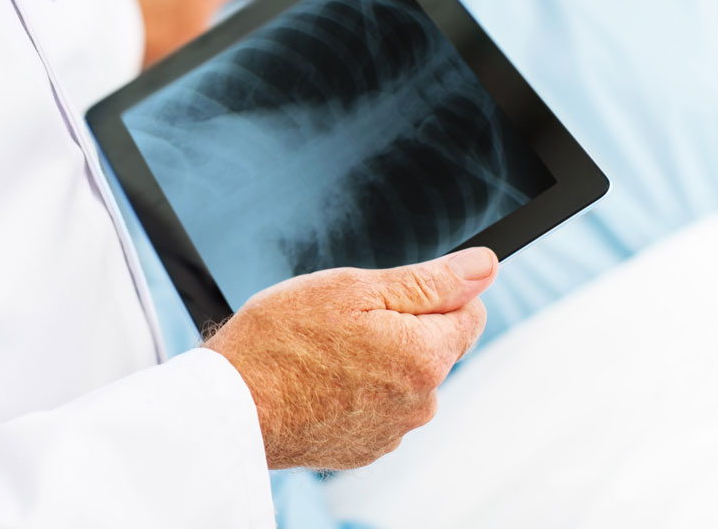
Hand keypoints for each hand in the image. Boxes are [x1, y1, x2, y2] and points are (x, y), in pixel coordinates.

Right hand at [204, 246, 496, 471]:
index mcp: (425, 357)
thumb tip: (485, 267)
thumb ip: (430, 281)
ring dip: (378, 360)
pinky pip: (377, 407)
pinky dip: (356, 391)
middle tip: (345, 319)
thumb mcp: (355, 289)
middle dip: (402, 327)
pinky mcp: (364, 449)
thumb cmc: (282, 340)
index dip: (434, 294)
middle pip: (435, 347)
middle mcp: (419, 403)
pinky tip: (318, 380)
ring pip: (403, 378)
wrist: (232, 405)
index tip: (392, 292)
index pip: (471, 314)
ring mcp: (391, 432)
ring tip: (323, 352)